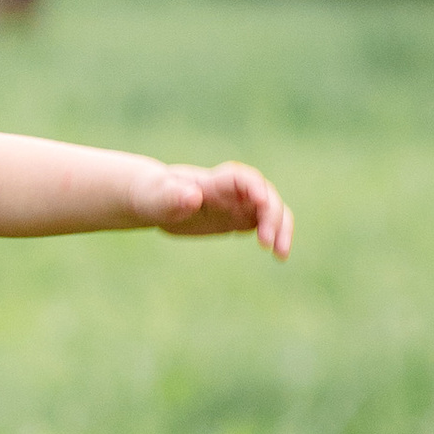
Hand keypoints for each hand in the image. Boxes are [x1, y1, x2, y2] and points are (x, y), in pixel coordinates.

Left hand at [134, 158, 293, 257]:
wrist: (155, 201)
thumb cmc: (152, 195)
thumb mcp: (156, 197)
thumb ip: (172, 196)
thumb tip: (194, 197)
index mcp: (213, 181)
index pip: (242, 178)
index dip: (256, 189)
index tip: (262, 204)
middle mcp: (232, 190)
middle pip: (265, 195)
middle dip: (272, 217)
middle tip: (267, 244)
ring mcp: (238, 204)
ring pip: (272, 210)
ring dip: (281, 229)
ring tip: (281, 255)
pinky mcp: (238, 218)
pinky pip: (266, 224)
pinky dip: (276, 236)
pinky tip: (277, 254)